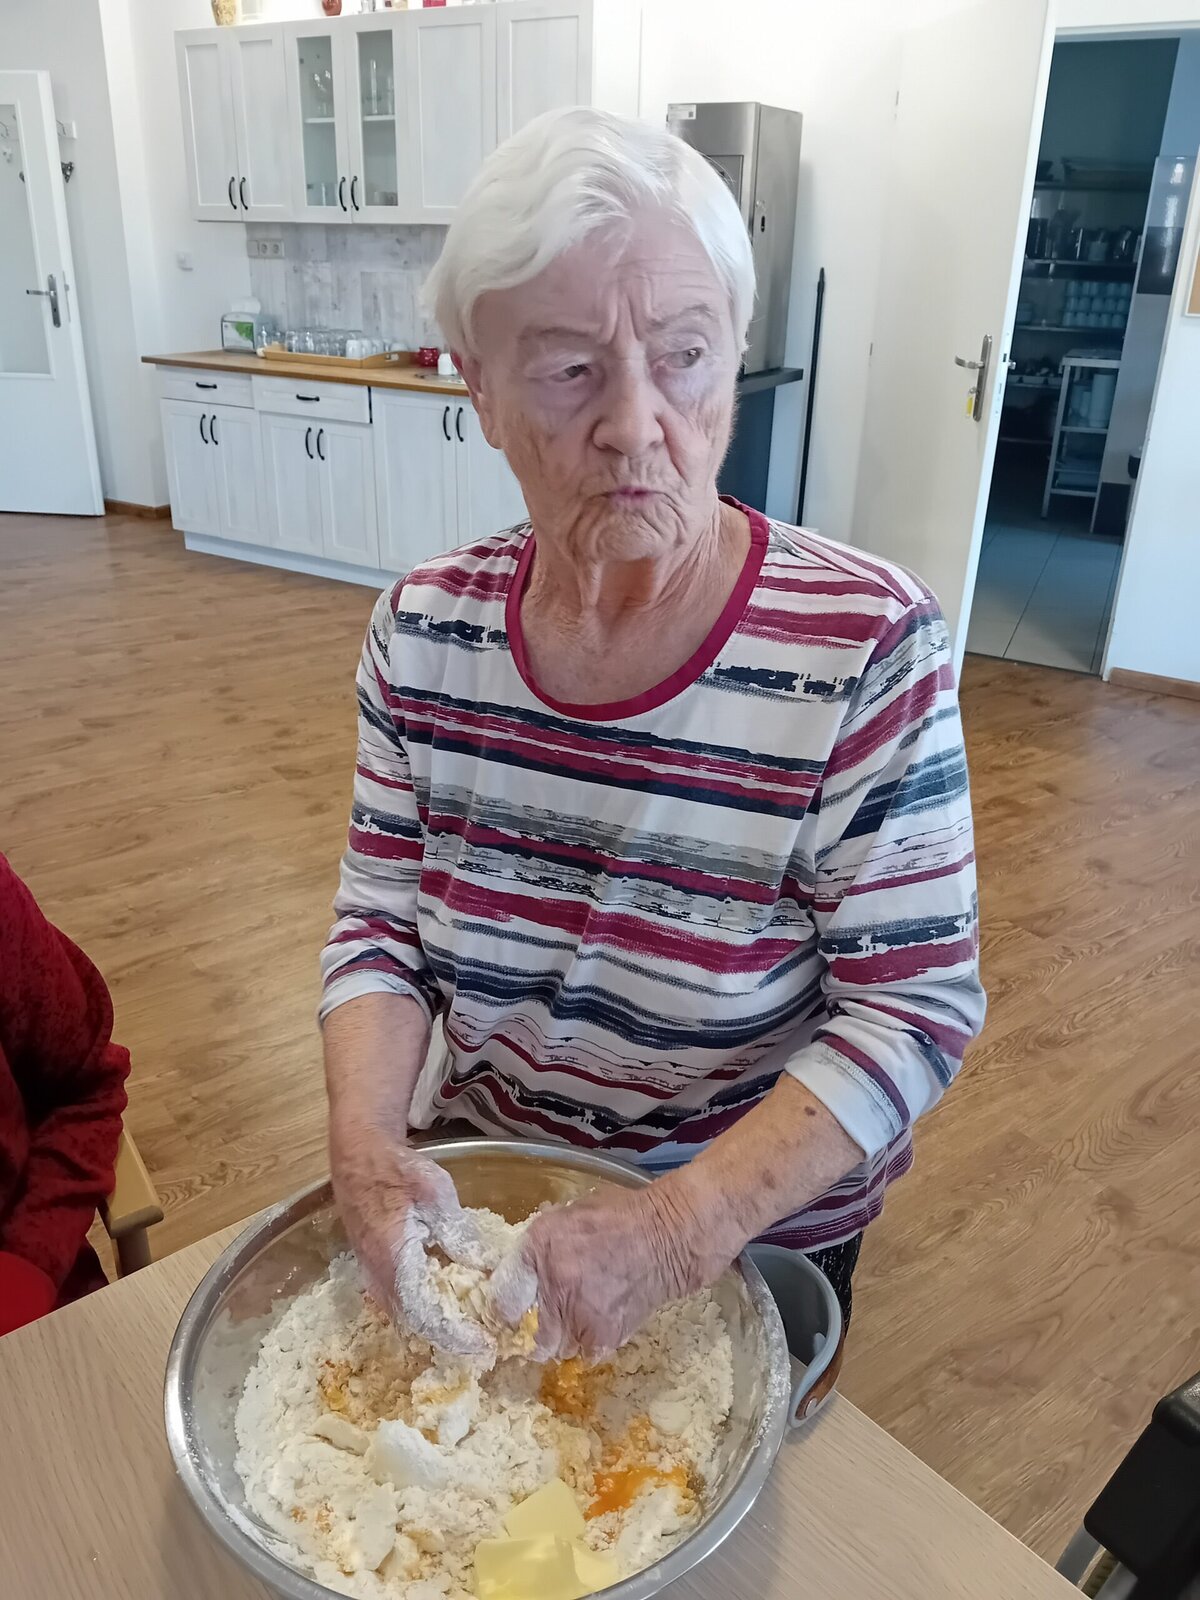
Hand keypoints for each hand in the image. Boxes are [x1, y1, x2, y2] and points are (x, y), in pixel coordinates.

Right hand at [330, 1121, 491, 1358]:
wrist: (359, 1158)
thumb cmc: (397, 1172)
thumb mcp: (436, 1193)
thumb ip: (458, 1233)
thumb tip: (484, 1268)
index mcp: (393, 1262)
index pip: (425, 1316)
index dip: (455, 1336)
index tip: (484, 1346)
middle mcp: (378, 1279)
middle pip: (416, 1325)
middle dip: (451, 1338)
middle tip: (487, 1343)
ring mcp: (373, 1277)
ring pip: (407, 1317)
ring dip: (439, 1327)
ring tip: (473, 1329)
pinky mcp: (376, 1271)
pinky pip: (402, 1303)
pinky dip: (427, 1312)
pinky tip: (451, 1305)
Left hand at [491, 1172, 738, 1359]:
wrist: (668, 1239)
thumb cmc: (616, 1220)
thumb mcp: (566, 1217)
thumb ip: (535, 1246)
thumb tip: (512, 1274)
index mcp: (540, 1247)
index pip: (501, 1295)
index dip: (501, 1304)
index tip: (506, 1307)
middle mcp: (555, 1284)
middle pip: (519, 1329)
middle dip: (524, 1325)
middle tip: (536, 1315)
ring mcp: (578, 1316)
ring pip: (549, 1344)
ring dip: (554, 1333)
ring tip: (572, 1312)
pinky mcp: (601, 1339)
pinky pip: (578, 1350)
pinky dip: (582, 1339)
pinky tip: (594, 1316)